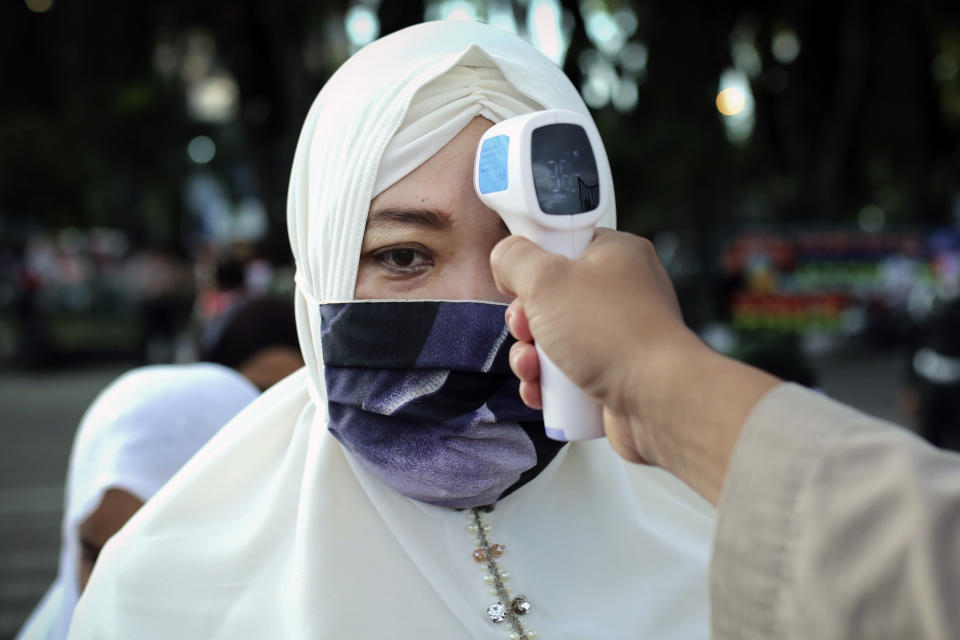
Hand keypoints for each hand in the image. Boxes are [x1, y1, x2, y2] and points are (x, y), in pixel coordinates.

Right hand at [491, 229, 778, 504]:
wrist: (656, 400)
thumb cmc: (609, 333)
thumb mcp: (545, 279)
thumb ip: (515, 258)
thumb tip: (504, 257)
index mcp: (615, 254)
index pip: (562, 243)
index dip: (533, 264)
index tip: (518, 283)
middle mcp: (621, 291)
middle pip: (551, 296)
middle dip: (525, 320)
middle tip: (526, 329)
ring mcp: (618, 335)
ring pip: (554, 338)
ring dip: (530, 356)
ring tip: (532, 369)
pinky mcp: (613, 373)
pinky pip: (566, 372)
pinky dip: (547, 383)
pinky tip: (540, 391)